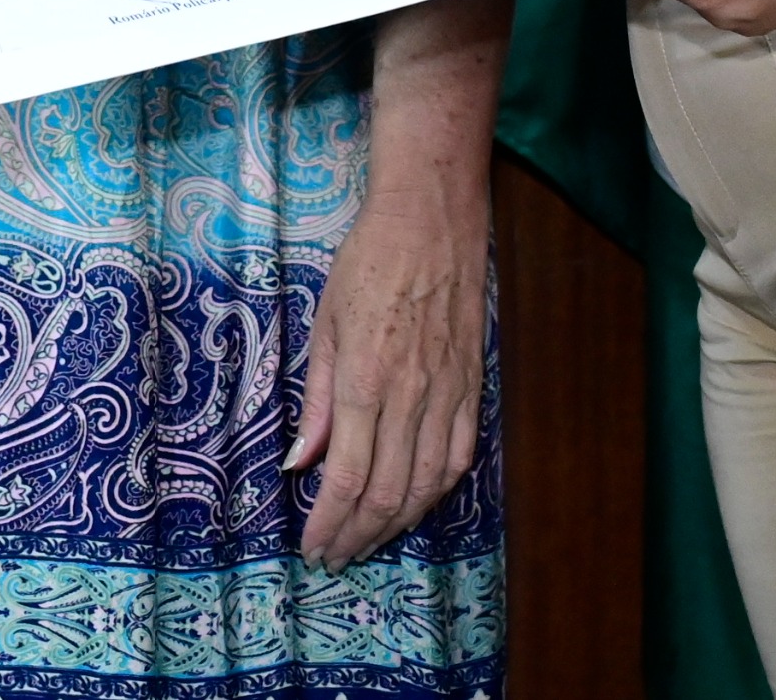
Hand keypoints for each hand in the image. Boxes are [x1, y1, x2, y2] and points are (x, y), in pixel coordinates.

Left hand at [293, 0, 496, 568]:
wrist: (434, 218)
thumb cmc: (368, 261)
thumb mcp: (326, 323)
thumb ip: (319, 400)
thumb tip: (301, 461)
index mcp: (370, 381)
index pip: (350, 478)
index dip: (331, 523)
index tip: (312, 547)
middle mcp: (414, 397)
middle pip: (389, 493)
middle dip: (358, 535)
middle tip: (334, 557)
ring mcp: (451, 395)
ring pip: (427, 485)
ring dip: (396, 523)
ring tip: (368, 542)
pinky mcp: (474, 387)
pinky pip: (459, 457)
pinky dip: (436, 492)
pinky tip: (416, 506)